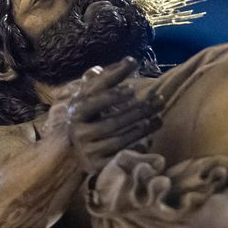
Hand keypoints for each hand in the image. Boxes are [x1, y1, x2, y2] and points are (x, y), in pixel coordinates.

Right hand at [62, 58, 161, 173]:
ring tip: (158, 118)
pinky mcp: (96, 166)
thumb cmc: (85, 117)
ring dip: (142, 128)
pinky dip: (136, 147)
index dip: (113, 95)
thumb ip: (108, 79)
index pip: (94, 101)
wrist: (68, 153)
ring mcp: (87, 151)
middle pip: (112, 122)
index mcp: (76, 112)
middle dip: (138, 111)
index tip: (132, 89)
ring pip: (119, 139)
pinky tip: (150, 139)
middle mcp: (78, 132)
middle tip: (158, 101)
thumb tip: (131, 60)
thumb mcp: (89, 97)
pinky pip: (120, 156)